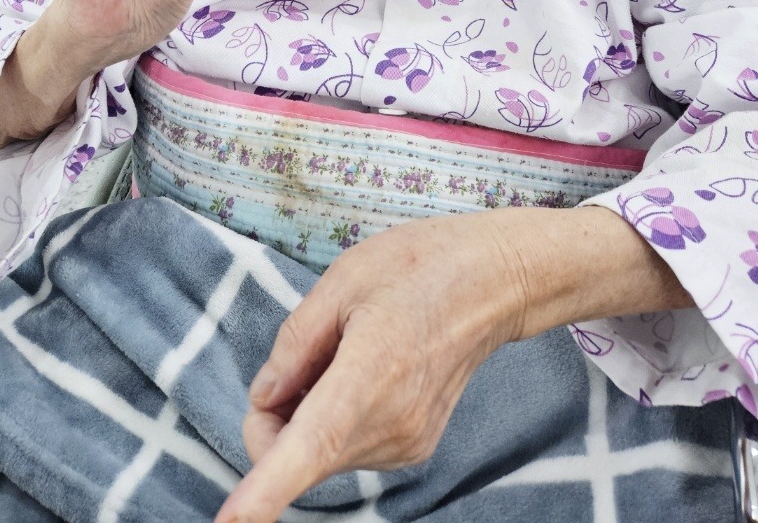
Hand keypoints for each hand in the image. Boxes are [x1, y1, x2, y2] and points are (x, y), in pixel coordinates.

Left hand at [214, 206, 693, 522]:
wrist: (494, 281)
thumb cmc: (419, 266)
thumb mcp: (343, 279)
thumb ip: (294, 343)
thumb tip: (263, 399)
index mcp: (369, 375)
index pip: (309, 446)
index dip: (264, 492)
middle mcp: (390, 426)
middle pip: (295, 451)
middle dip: (275, 414)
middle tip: (303, 350)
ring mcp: (404, 444)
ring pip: (318, 450)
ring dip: (308, 410)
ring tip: (350, 346)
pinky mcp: (412, 449)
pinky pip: (346, 445)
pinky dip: (335, 415)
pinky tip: (367, 365)